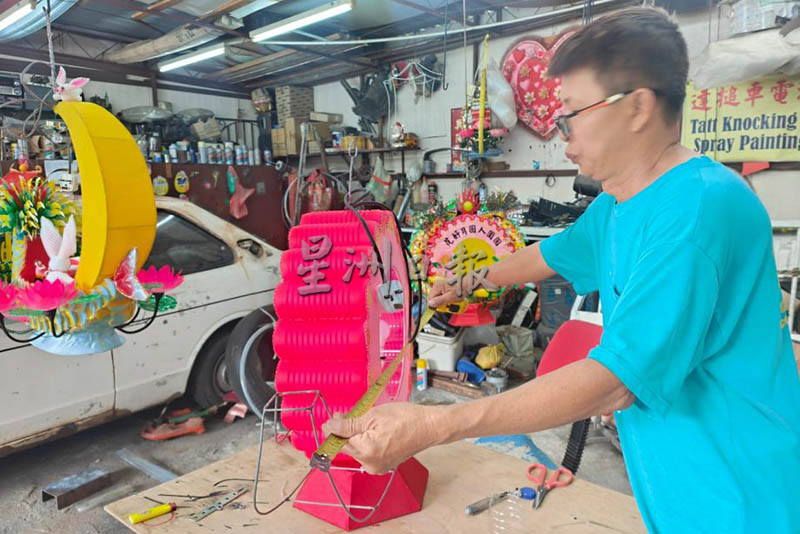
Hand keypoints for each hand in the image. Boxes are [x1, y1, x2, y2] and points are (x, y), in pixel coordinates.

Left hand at [321, 403, 438, 474]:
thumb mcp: (373, 415)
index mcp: (366, 451)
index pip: (338, 442)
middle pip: (347, 447)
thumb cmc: (406, 418)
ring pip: (357, 449)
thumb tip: (330, 426)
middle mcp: (370, 464)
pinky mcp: (384, 465)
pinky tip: (372, 430)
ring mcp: (378, 467)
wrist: (429, 426)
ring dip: (355, 435)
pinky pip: (367, 453)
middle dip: (344, 431)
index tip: (332, 419)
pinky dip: (365, 441)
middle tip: (347, 415)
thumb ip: (349, 423)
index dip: (332, 429)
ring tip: (364, 420)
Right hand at [427, 278, 461, 308]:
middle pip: (433, 298)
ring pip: (437, 297)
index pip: (429, 298)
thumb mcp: (450, 297)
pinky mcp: (444, 287)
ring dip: (443, 301)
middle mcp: (437, 285)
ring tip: (451, 301)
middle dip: (439, 303)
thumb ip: (439, 301)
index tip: (442, 307)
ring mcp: (440, 286)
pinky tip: (451, 298)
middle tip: (448, 304)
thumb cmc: (460, 289)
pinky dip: (445, 298)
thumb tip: (430, 304)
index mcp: (437, 286)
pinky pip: (441, 295)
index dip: (434, 304)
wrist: (468, 284)